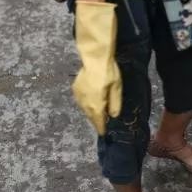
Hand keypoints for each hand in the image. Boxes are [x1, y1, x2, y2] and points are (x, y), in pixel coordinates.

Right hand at [72, 1, 121, 134]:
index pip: (97, 121)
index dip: (101, 127)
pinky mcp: (75, 88)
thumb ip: (115, 103)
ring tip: (97, 116)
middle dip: (96, 120)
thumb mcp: (117, 88)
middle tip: (101, 125)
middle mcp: (84, 102)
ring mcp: (78, 95)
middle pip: (90, 115)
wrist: (94, 57)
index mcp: (95, 104)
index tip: (103, 133)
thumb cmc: (109, 72)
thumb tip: (112, 116)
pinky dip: (86, 104)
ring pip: (84, 109)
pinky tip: (91, 103)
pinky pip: (81, 101)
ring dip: (90, 113)